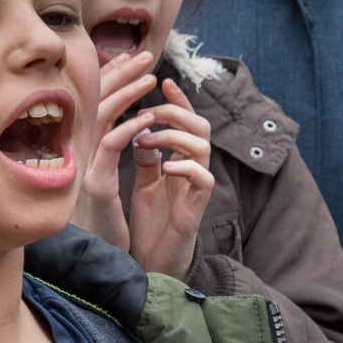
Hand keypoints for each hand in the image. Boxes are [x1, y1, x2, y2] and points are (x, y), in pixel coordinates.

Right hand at [71, 47, 156, 251]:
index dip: (111, 77)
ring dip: (127, 94)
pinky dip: (129, 129)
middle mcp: (77, 152)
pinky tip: (147, 119)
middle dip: (119, 74)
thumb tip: (128, 126)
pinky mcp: (94, 185)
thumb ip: (107, 152)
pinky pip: (110, 148)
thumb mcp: (101, 179)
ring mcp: (83, 166)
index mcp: (81, 148)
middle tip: (144, 56)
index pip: (94, 102)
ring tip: (150, 78)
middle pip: (94, 101)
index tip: (132, 60)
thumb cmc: (99, 222)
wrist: (91, 259)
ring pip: (101, 117)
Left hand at [124, 77, 214, 279]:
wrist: (153, 261)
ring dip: (174, 137)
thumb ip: (146, 157)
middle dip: (175, 112)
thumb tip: (139, 127)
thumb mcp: (144, 183)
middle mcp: (193, 169)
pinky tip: (165, 168)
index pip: (186, 120)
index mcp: (181, 160)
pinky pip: (203, 178)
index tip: (161, 81)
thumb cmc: (152, 224)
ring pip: (203, 146)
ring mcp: (197, 187)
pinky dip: (185, 168)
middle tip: (147, 114)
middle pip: (200, 125)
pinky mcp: (197, 207)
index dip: (178, 99)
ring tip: (147, 142)